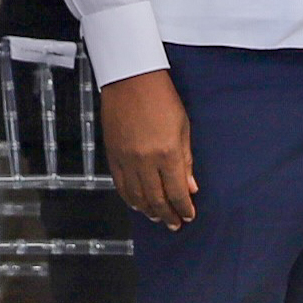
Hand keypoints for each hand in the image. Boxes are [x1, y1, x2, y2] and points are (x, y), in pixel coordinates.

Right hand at [104, 69, 197, 229]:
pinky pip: (120, 185)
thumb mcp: (183, 128)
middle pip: (157, 199)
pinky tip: (137, 204)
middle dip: (168, 215)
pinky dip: (129, 198)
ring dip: (148, 210)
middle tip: (174, 224)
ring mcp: (126, 159)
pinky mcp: (113, 155)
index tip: (188, 215)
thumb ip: (186, 160)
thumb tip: (190, 186)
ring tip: (157, 216)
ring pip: (136, 197)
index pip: (177, 192)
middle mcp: (145, 161)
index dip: (184, 208)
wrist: (131, 79)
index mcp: (167, 153)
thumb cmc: (160, 97)